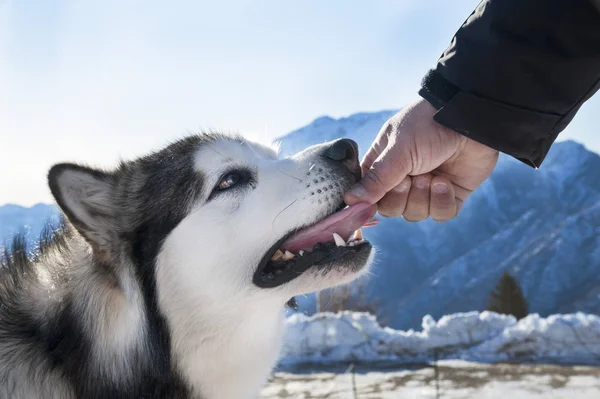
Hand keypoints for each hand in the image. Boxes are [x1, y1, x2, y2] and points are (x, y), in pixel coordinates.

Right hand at [345, 98, 498, 221]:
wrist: (470, 121)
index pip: (367, 194)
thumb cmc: (428, 126)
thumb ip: (376, 179)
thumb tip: (349, 200)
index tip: (372, 202)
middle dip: (401, 197)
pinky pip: (440, 215)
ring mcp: (426, 188)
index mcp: (382, 165)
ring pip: (415, 214)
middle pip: (390, 209)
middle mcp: (401, 179)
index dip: (369, 202)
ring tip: (432, 176)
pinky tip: (446, 182)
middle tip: (410, 179)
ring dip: (423, 197)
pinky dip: (442, 201)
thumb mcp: (398, 150)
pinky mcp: (449, 195)